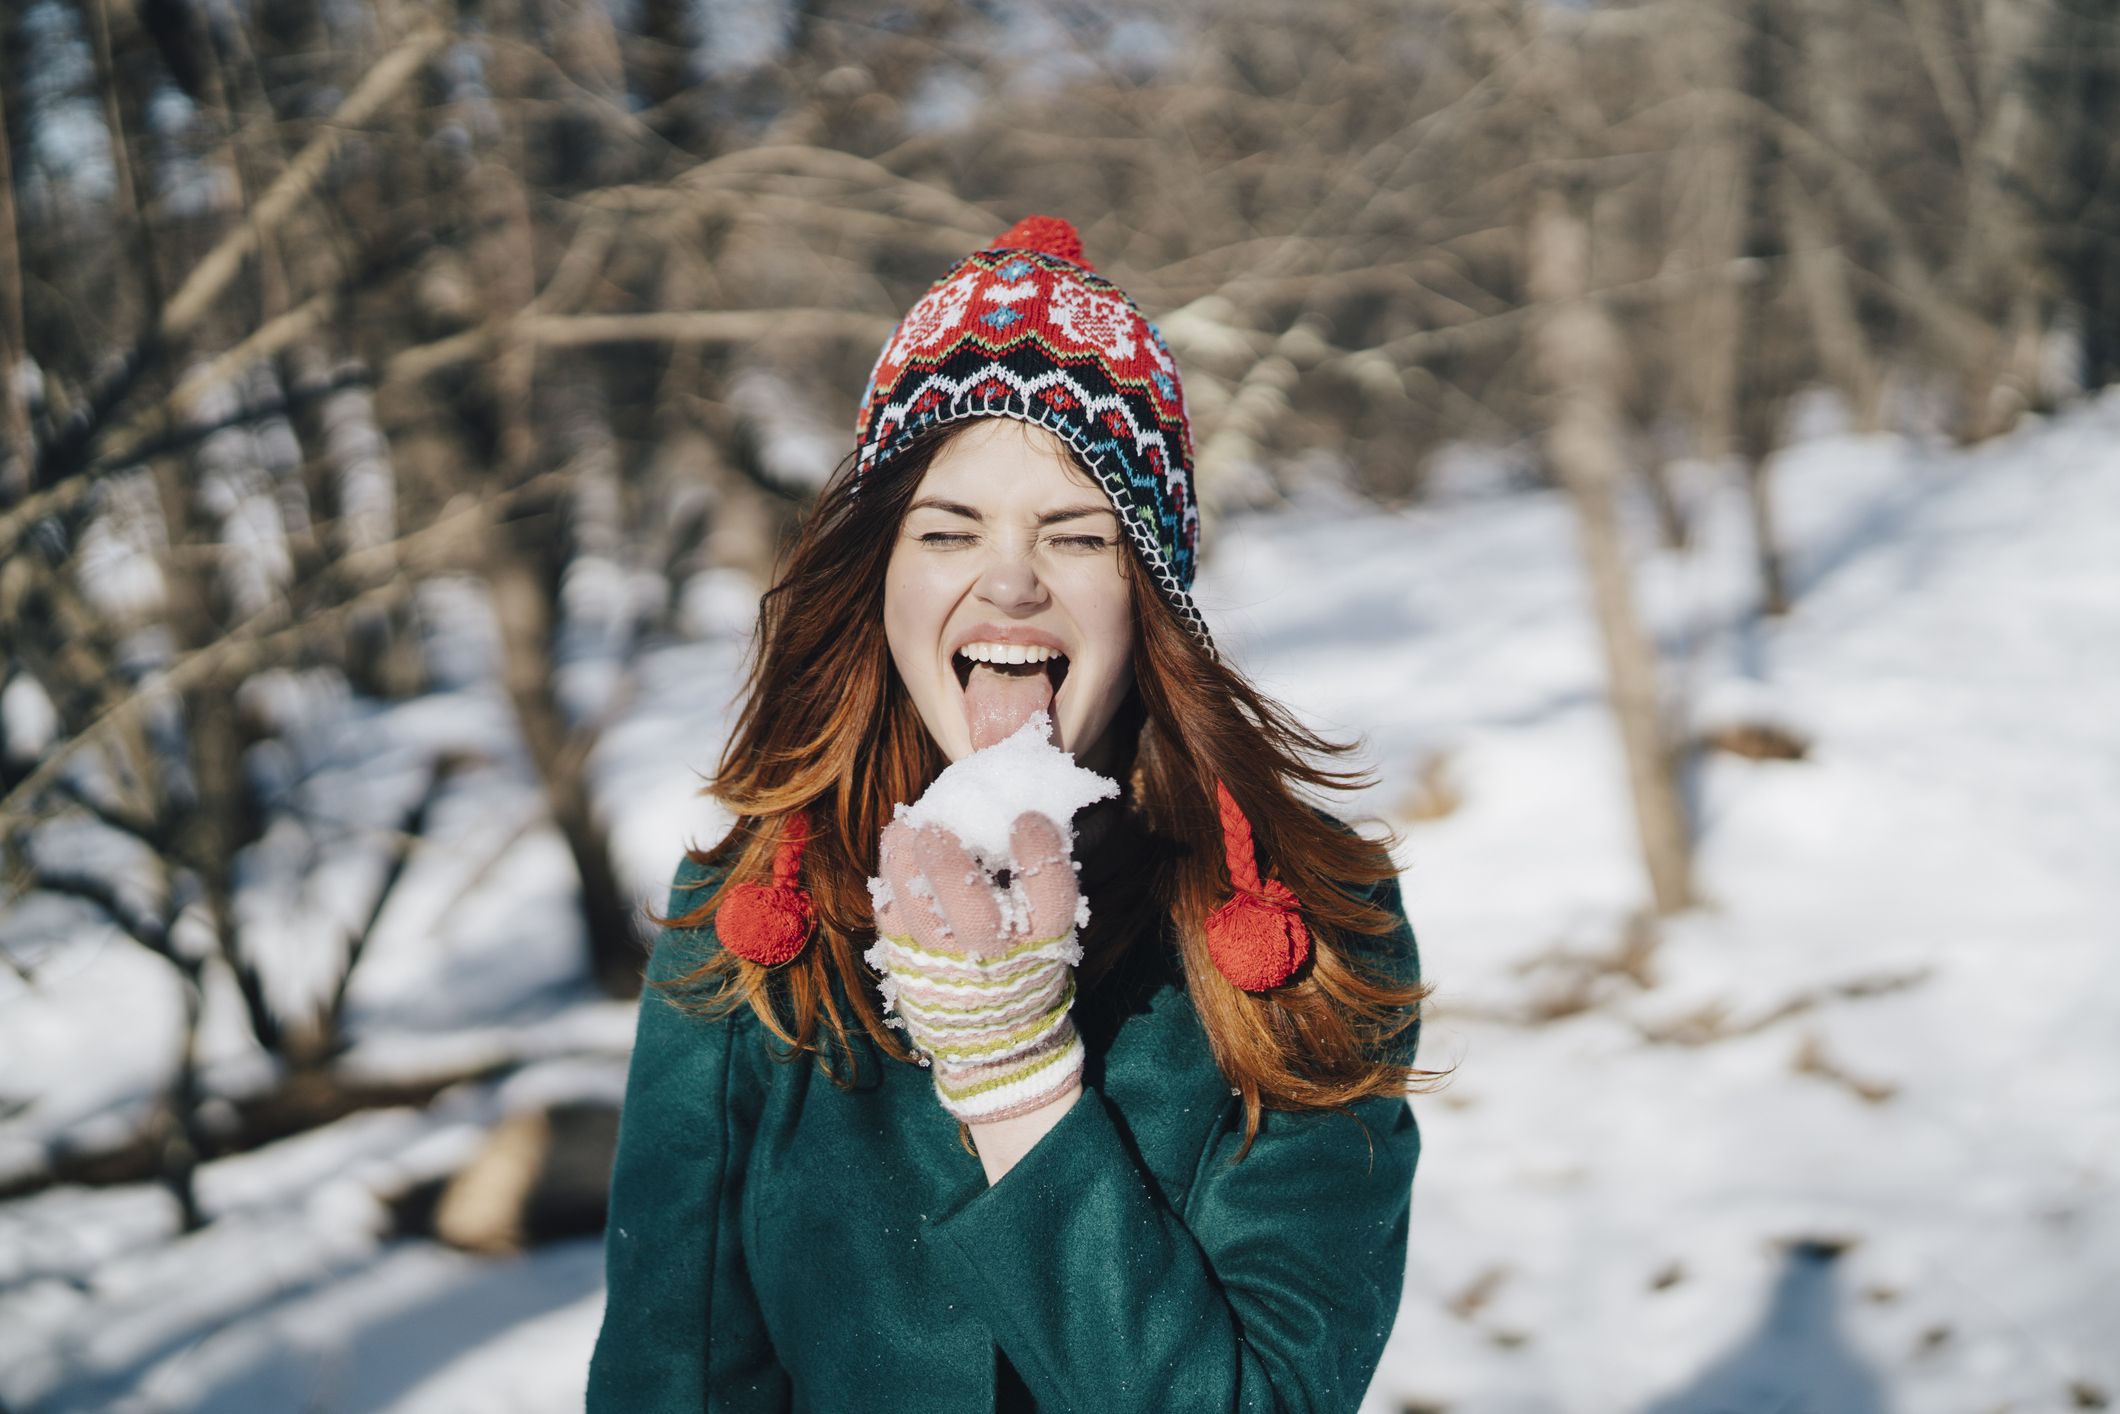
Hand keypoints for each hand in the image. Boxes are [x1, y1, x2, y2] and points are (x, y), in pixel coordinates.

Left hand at [867, 813, 1085, 1123]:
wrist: (999, 1042)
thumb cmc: (1027, 966)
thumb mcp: (1048, 932)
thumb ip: (1037, 880)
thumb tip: (1015, 807)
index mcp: (1043, 941)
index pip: (1049, 895)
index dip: (1039, 852)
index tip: (1026, 818)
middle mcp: (994, 956)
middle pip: (973, 910)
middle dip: (952, 863)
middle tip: (940, 824)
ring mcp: (945, 964)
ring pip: (919, 912)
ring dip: (907, 861)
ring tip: (909, 823)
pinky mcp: (907, 963)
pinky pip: (890, 917)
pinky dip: (889, 877)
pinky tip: (897, 842)